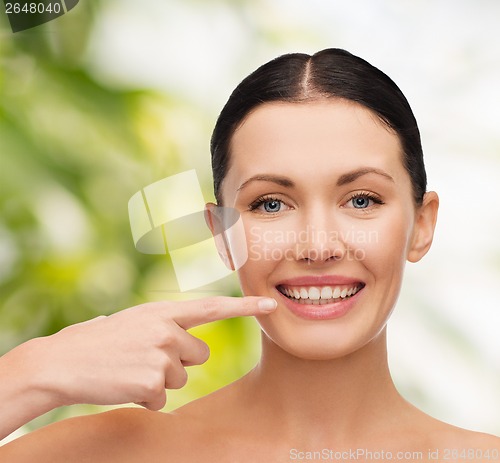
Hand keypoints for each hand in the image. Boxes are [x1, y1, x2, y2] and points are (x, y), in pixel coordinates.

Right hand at [29, 296, 276, 410]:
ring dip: (159, 380)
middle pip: (200, 355)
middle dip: (180, 361)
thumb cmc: (97, 341)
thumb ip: (166, 326)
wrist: (60, 361)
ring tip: (129, 370)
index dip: (244, 306)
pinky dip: (146, 398)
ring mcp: (161, 356)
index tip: (270, 304)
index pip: (212, 307)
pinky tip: (123, 385)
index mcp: (163, 311)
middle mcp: (167, 329)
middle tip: (145, 358)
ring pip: (181, 379)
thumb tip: (192, 345)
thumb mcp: (135, 321)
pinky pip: (162, 399)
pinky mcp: (152, 383)